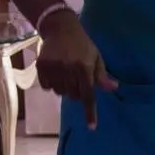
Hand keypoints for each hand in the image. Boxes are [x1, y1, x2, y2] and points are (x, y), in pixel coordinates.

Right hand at [36, 9, 117, 129]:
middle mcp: (68, 69)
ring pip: (59, 92)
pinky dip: (51, 84)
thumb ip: (102, 75)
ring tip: (66, 73)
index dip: (90, 112)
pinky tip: (55, 71)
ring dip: (64, 88)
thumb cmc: (82, 44)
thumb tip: (114, 88)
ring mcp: (53, 68)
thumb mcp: (96, 56)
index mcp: (84, 67)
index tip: (92, 127)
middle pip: (73, 96)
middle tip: (77, 79)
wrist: (60, 28)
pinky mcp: (41, 66)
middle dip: (77, 92)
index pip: (88, 95)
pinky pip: (46, 87)